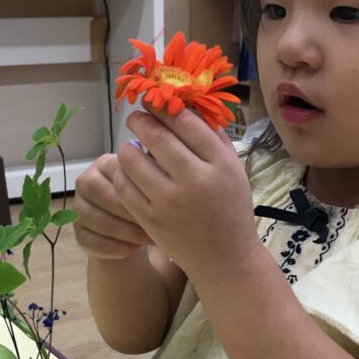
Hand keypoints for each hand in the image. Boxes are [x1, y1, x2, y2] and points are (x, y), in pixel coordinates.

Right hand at [72, 153, 153, 259]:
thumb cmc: (144, 200)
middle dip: (132, 214)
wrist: (129, 227)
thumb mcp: (148, 185)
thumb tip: (163, 181)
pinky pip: (95, 243)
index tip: (160, 205)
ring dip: (128, 233)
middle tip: (156, 225)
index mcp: (103, 164)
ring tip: (150, 239)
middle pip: (105, 198)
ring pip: (101, 222)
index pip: (117, 174)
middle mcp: (85, 182)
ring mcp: (78, 209)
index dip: (139, 192)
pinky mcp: (78, 234)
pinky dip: (117, 248)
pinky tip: (135, 248)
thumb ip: (152, 177)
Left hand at [114, 105, 260, 280]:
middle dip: (142, 120)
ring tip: (131, 145)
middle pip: (158, 137)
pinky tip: (128, 170)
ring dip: (129, 146)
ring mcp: (170, 202)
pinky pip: (126, 187)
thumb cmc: (231, 209)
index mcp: (221, 165)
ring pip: (135, 160)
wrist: (225, 258)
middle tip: (136, 116)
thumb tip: (188, 106)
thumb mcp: (234, 171)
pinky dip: (123, 173)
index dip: (165, 107)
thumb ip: (215, 138)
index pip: (187, 123)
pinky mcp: (151, 219)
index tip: (154, 100)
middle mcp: (196, 180)